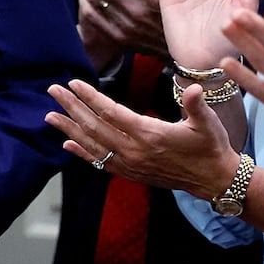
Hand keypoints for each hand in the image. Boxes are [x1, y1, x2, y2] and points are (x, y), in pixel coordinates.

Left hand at [46, 78, 238, 199]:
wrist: (214, 180)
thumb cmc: (211, 146)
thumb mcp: (207, 122)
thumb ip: (196, 105)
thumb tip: (195, 89)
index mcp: (149, 135)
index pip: (111, 112)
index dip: (90, 97)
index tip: (73, 83)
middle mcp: (134, 151)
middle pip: (94, 126)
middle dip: (71, 107)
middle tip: (52, 91)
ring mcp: (130, 165)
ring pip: (92, 145)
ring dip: (69, 130)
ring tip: (49, 116)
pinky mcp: (131, 173)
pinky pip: (100, 163)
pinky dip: (82, 153)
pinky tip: (66, 145)